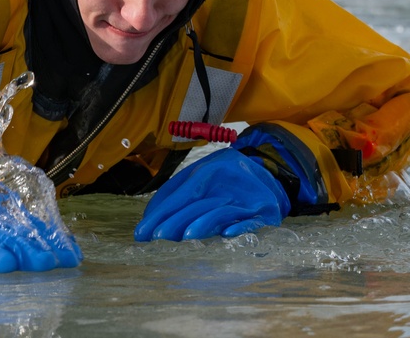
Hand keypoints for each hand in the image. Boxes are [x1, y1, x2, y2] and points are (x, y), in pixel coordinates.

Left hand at [133, 148, 289, 241]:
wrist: (267, 174)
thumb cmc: (223, 180)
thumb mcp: (198, 177)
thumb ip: (174, 193)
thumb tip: (149, 216)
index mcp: (207, 171)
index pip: (180, 194)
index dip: (161, 213)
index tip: (142, 232)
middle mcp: (226, 183)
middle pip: (198, 204)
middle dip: (176, 221)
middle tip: (157, 237)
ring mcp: (246, 199)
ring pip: (221, 211)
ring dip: (204, 224)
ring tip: (184, 237)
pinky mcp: (265, 214)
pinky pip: (252, 221)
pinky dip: (241, 227)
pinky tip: (228, 234)